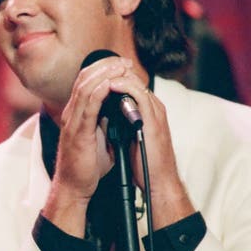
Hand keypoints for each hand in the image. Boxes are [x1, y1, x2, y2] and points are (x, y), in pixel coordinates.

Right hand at [43, 56, 128, 235]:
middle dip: (105, 66)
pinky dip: (99, 91)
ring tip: (120, 66)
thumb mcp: (98, 137)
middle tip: (124, 61)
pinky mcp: (77, 131)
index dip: (103, 69)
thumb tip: (118, 110)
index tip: (122, 64)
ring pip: (85, 88)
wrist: (75, 186)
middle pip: (84, 79)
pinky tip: (110, 83)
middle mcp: (72, 113)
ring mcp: (73, 121)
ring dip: (104, 74)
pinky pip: (87, 106)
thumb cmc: (87, 165)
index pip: (86, 82)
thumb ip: (104, 121)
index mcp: (77, 113)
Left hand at [103, 66, 195, 229]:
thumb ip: (122, 123)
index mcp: (146, 110)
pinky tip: (109, 85)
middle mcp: (152, 107)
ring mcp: (155, 111)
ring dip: (115, 75)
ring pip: (135, 81)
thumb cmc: (144, 162)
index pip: (128, 83)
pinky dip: (123, 87)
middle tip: (93, 69)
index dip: (109, 76)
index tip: (92, 75)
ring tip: (98, 74)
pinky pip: (139, 95)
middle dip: (111, 71)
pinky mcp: (153, 119)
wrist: (157, 181)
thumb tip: (105, 115)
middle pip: (131, 77)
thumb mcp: (129, 136)